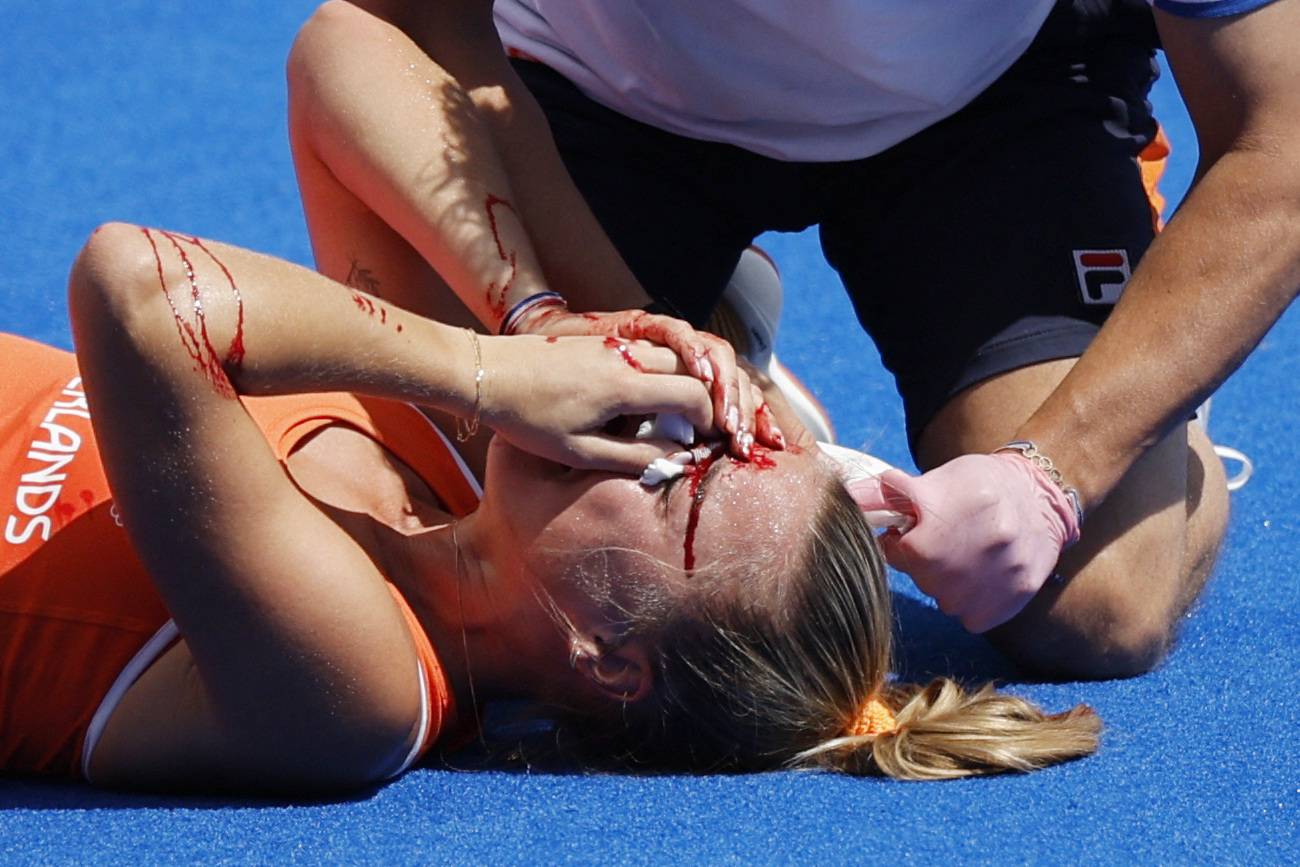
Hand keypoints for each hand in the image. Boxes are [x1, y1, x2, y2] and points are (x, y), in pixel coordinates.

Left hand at [477, 334, 715, 472]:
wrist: (486, 374)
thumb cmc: (527, 418)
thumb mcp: (579, 452)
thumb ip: (634, 457)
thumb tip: (678, 459)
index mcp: (623, 386)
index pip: (692, 394)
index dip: (709, 418)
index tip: (706, 440)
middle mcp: (625, 356)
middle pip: (692, 367)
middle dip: (708, 397)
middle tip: (704, 427)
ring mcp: (614, 344)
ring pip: (674, 354)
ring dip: (688, 380)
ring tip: (682, 414)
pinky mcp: (603, 340)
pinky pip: (650, 349)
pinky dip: (666, 370)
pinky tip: (652, 398)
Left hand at [847, 453, 1081, 632]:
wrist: (1041, 496)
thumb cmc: (979, 484)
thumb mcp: (937, 479)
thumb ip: (891, 494)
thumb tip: (849, 495)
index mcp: (949, 514)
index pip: (900, 552)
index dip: (902, 542)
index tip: (915, 531)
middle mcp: (977, 546)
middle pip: (923, 578)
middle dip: (925, 562)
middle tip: (946, 540)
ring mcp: (999, 576)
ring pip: (945, 601)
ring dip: (948, 583)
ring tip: (969, 554)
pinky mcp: (1015, 598)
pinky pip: (971, 617)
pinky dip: (972, 601)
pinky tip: (984, 573)